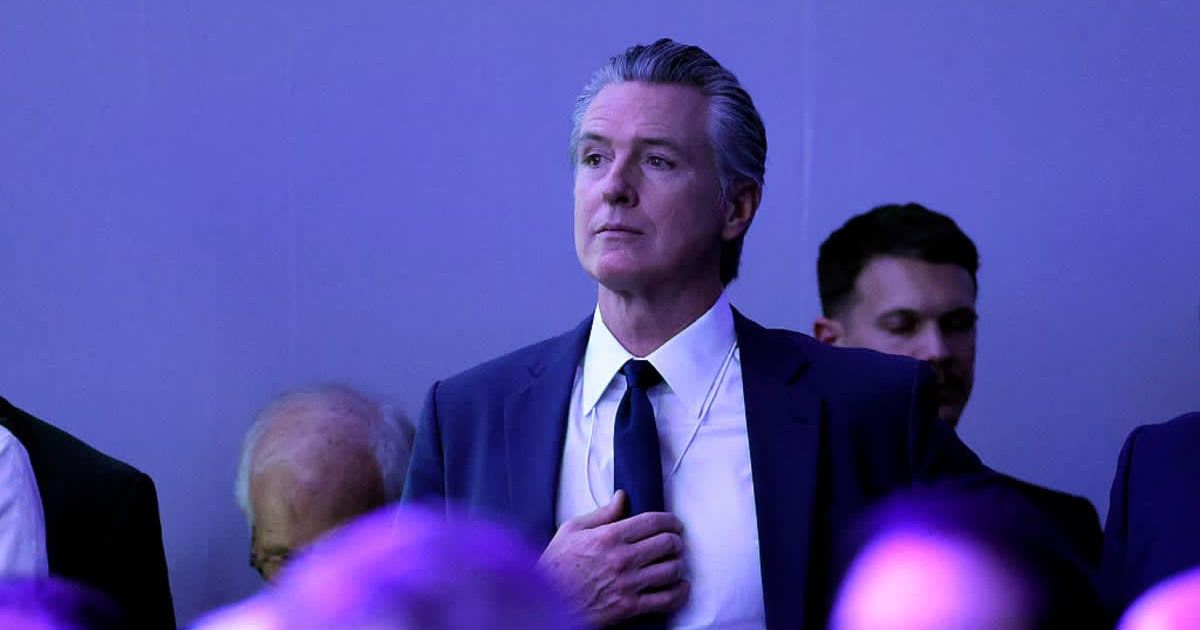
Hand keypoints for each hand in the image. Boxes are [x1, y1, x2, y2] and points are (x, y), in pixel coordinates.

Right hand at [538, 490, 688, 627]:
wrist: (546, 603)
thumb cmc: (555, 567)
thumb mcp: (572, 530)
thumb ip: (602, 513)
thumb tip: (622, 497)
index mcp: (609, 536)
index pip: (654, 522)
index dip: (671, 520)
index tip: (674, 523)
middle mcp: (622, 559)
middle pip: (668, 544)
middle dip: (676, 541)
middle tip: (675, 542)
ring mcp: (628, 584)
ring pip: (671, 570)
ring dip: (678, 564)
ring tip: (675, 562)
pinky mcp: (630, 607)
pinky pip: (666, 599)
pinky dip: (679, 592)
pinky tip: (679, 586)